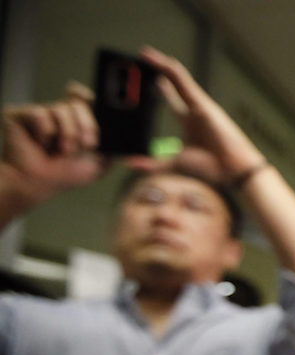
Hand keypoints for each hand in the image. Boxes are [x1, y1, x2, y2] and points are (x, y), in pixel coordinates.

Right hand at [0, 82, 104, 211]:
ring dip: (67, 134)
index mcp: (77, 119)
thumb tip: (141, 147)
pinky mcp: (20, 114)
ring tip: (61, 152)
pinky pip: (40, 113)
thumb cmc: (66, 174)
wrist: (39, 184)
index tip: (100, 106)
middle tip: (86, 145)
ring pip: (61, 108)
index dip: (94, 99)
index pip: (88, 98)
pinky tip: (41, 145)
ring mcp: (40, 112)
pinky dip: (45, 133)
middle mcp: (59, 112)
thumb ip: (117, 148)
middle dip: (87, 126)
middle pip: (79, 102)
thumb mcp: (101, 162)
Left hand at [125, 47, 264, 183]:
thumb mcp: (173, 164)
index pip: (172, 100)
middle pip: (174, 85)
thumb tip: (130, 163)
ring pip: (177, 78)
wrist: (232, 171)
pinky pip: (184, 81)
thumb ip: (152, 163)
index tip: (148, 82)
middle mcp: (194, 111)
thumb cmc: (211, 169)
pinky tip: (159, 60)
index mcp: (189, 123)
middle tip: (143, 60)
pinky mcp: (202, 103)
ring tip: (144, 53)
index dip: (161, 90)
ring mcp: (199, 105)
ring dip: (161, 64)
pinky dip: (171, 70)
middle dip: (160, 73)